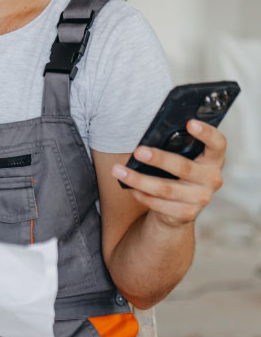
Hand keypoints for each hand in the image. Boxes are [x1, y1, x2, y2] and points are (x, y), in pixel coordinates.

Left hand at [112, 119, 226, 227]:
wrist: (179, 209)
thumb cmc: (177, 174)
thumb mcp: (183, 159)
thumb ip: (176, 148)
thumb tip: (148, 135)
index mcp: (213, 160)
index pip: (218, 144)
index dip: (207, 133)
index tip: (190, 123)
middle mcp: (212, 179)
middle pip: (184, 168)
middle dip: (159, 159)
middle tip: (138, 151)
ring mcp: (200, 198)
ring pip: (165, 188)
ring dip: (138, 179)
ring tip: (118, 170)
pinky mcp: (186, 213)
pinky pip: (158, 203)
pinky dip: (140, 194)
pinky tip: (129, 187)